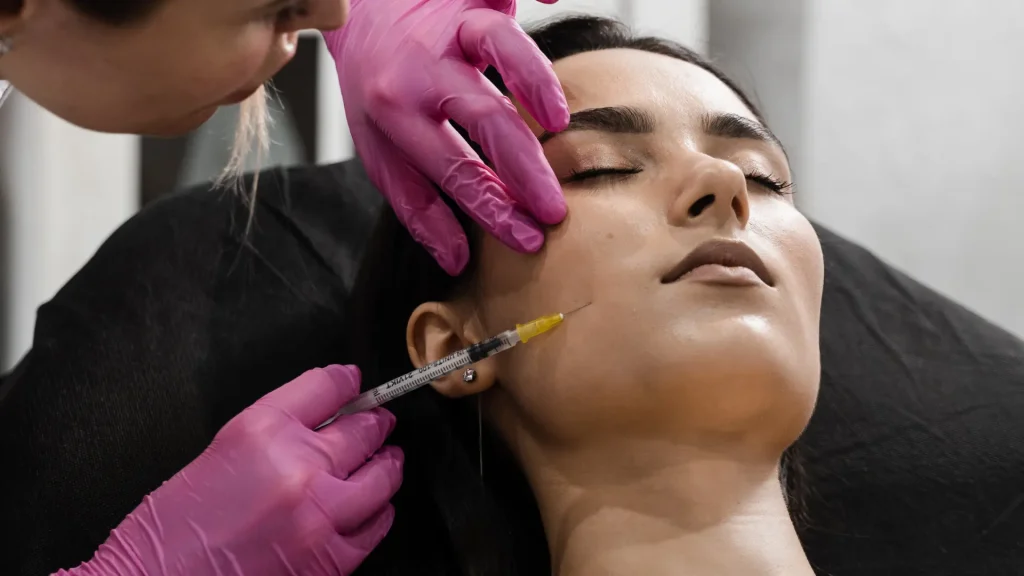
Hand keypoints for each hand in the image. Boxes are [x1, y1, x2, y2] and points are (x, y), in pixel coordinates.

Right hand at [62, 365, 401, 575]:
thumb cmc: (169, 532)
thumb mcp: (216, 455)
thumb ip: (272, 433)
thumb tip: (317, 423)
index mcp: (261, 431)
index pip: (325, 387)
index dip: (346, 382)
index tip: (353, 382)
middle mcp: (298, 466)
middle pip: (362, 428)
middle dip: (374, 421)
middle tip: (379, 420)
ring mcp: (320, 513)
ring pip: (382, 475)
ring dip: (386, 463)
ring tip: (387, 459)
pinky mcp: (331, 558)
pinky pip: (376, 525)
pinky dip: (379, 512)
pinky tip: (374, 507)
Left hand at [325, 0, 569, 274]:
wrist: (355, 7)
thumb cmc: (376, 86)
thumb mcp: (380, 149)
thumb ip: (418, 205)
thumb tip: (455, 261)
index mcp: (398, 112)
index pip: (455, 171)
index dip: (494, 209)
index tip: (530, 240)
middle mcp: (424, 68)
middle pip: (483, 118)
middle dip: (523, 168)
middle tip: (556, 207)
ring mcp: (452, 25)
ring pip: (499, 46)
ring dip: (533, 81)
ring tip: (559, 120)